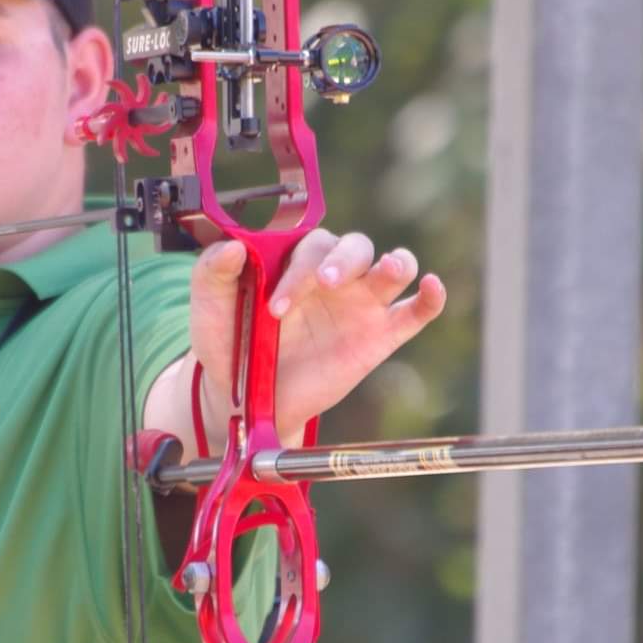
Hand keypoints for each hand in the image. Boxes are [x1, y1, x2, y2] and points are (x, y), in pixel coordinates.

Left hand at [189, 230, 444, 447]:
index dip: (298, 268)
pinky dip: (431, 297)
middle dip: (341, 261)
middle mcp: (333, 275)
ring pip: (391, 267)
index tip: (275, 307)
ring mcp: (360, 304)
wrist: (247, 398)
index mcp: (294, 260)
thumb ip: (211, 273)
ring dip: (393, 263)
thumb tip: (232, 247)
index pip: (308, 244)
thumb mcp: (209, 308)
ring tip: (387, 269)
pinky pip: (415, 312)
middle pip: (354, 247)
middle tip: (325, 285)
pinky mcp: (380, 336)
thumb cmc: (230, 344)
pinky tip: (432, 287)